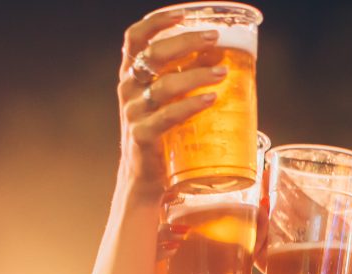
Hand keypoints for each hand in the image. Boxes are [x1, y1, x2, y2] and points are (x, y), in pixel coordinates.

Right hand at [118, 13, 226, 198]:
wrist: (145, 179)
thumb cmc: (163, 135)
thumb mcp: (167, 101)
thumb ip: (185, 78)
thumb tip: (222, 56)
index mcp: (132, 75)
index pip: (136, 38)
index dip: (158, 22)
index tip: (185, 14)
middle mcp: (128, 89)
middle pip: (153, 54)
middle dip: (186, 42)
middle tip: (215, 39)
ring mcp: (133, 113)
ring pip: (164, 85)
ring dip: (196, 75)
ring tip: (222, 73)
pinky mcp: (142, 136)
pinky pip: (167, 116)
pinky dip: (190, 105)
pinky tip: (210, 99)